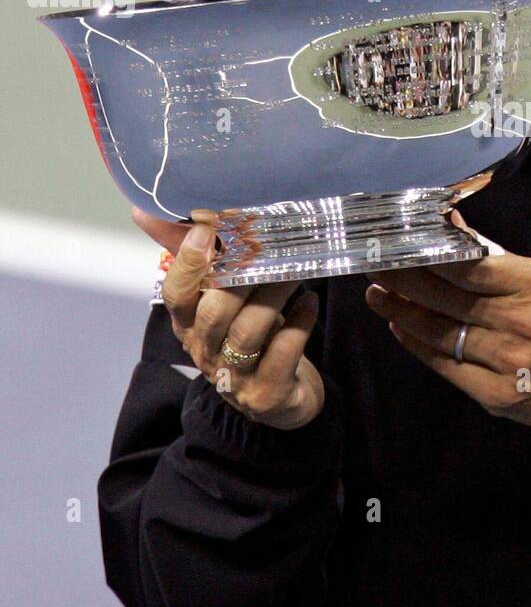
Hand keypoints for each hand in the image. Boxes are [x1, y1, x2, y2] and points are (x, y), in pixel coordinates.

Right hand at [131, 208, 324, 430]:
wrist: (279, 397)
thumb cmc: (246, 334)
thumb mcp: (219, 296)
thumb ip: (192, 255)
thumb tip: (144, 209)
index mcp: (188, 325)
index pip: (175, 296)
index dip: (188, 263)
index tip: (207, 230)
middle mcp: (205, 353)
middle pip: (215, 313)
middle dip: (244, 276)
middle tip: (273, 247)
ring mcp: (235, 377)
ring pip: (248, 332)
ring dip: (275, 294)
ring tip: (296, 271)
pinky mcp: (267, 394)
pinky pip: (282, 353)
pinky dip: (299, 324)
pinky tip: (310, 303)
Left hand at [364, 212, 530, 450]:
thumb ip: (498, 259)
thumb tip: (453, 229)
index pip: (468, 268)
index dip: (426, 257)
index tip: (400, 246)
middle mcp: (521, 322)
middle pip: (447, 298)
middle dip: (404, 281)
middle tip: (376, 267)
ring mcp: (508, 361)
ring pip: (441, 332)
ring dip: (402, 312)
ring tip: (378, 296)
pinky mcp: (497, 394)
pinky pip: (447, 366)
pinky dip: (420, 346)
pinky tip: (401, 329)